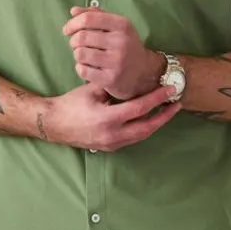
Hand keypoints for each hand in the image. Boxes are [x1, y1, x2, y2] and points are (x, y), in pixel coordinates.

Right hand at [44, 82, 180, 151]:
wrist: (54, 124)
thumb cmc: (71, 104)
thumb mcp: (93, 90)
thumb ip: (114, 88)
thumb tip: (135, 82)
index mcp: (108, 119)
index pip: (140, 108)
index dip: (157, 98)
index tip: (170, 90)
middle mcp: (113, 135)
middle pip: (147, 127)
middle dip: (164, 116)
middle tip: (177, 104)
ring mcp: (112, 144)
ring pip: (142, 135)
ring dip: (155, 123)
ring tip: (166, 111)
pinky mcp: (110, 147)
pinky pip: (133, 138)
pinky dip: (143, 128)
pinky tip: (149, 118)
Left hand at [63, 7, 165, 100]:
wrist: (144, 72)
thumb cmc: (126, 46)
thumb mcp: (117, 26)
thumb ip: (96, 15)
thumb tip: (73, 11)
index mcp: (122, 25)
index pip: (89, 19)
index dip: (73, 23)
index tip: (67, 30)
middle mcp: (121, 42)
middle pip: (82, 37)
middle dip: (73, 41)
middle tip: (76, 45)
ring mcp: (117, 62)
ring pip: (80, 54)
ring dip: (77, 54)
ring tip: (84, 56)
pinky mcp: (111, 80)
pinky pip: (83, 71)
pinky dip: (81, 68)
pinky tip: (88, 68)